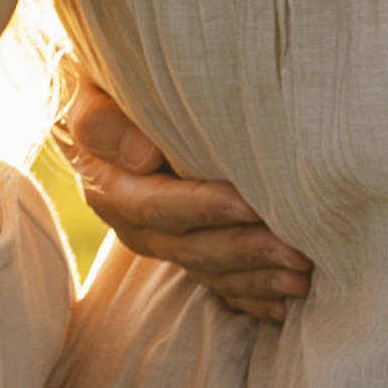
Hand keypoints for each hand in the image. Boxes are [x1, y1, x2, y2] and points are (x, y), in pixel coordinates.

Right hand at [61, 77, 312, 319]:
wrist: (101, 91)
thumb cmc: (101, 80)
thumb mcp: (85, 86)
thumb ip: (100, 118)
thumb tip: (142, 155)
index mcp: (107, 183)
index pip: (156, 205)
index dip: (204, 207)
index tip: (250, 204)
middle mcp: (129, 219)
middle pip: (188, 245)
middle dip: (245, 250)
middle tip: (297, 252)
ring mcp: (156, 237)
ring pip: (205, 267)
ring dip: (254, 277)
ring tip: (302, 278)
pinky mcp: (178, 245)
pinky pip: (211, 281)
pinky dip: (246, 296)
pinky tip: (282, 307)